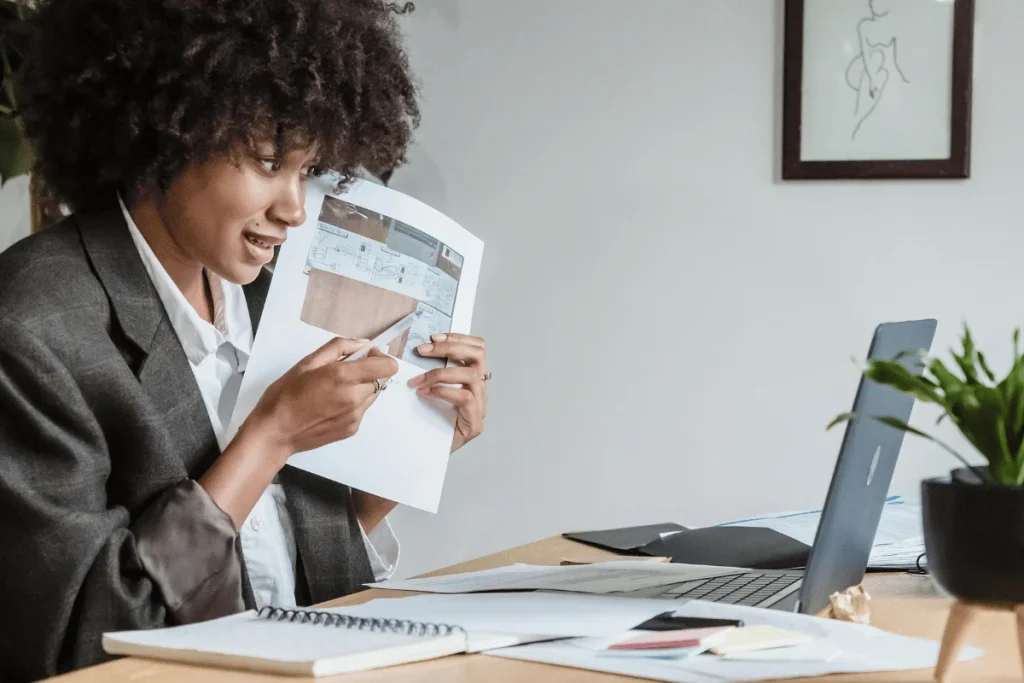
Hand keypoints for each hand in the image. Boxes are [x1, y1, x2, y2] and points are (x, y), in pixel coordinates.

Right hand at [247, 337, 398, 461]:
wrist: (275, 433)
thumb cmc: (285, 394)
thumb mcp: (307, 362)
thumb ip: (339, 348)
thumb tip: (362, 344)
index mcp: (344, 377)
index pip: (388, 366)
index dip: (380, 357)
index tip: (365, 355)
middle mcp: (355, 397)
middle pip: (382, 379)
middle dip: (370, 371)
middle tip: (346, 370)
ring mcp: (356, 416)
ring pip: (373, 394)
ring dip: (363, 386)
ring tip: (335, 388)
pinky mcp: (352, 429)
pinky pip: (362, 409)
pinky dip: (354, 402)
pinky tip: (331, 404)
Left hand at [408, 333, 487, 452]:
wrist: (429, 457)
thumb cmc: (428, 423)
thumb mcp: (430, 390)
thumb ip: (431, 372)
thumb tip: (418, 349)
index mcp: (473, 380)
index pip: (478, 349)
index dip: (458, 338)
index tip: (433, 338)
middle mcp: (481, 391)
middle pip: (478, 356)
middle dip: (449, 348)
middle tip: (423, 350)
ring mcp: (480, 408)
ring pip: (470, 376)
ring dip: (440, 373)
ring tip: (418, 380)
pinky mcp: (475, 424)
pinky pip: (464, 398)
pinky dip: (442, 392)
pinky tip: (424, 393)